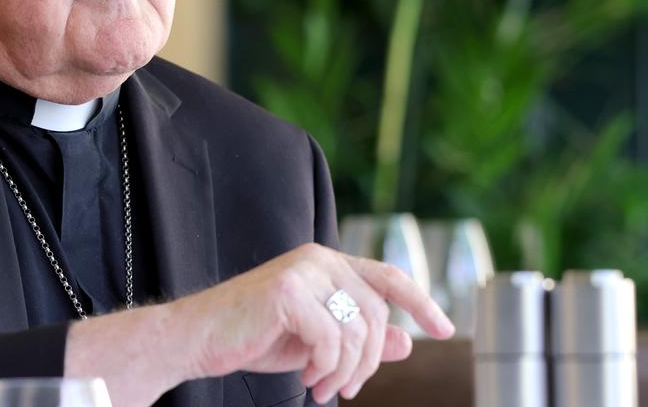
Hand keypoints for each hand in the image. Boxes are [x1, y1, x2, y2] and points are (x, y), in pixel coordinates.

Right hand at [169, 243, 453, 402]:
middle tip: (346, 388)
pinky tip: (306, 377)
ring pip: (358, 331)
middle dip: (370, 361)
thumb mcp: (316, 341)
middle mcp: (320, 258)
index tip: (447, 329)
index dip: (423, 302)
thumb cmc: (253, 337)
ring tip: (321, 386)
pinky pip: (332, 339)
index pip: (390, 277)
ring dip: (346, 371)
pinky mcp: (288, 291)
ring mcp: (303, 271)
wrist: (200, 338)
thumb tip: (408, 343)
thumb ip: (359, 337)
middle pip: (379, 315)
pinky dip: (325, 368)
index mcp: (328, 263)